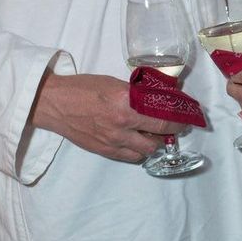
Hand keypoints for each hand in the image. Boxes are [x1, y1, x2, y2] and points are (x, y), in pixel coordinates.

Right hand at [30, 72, 181, 162]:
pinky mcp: (105, 151)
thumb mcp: (114, 83)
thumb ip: (136, 94)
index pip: (163, 117)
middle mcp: (122, 125)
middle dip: (169, 133)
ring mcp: (113, 141)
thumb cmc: (83, 88)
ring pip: (146, 151)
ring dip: (153, 143)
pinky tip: (137, 141)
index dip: (179, 120)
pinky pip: (131, 157)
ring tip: (153, 134)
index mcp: (126, 104)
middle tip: (173, 127)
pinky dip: (138, 150)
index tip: (187, 118)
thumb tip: (158, 99)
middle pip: (158, 138)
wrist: (55, 104)